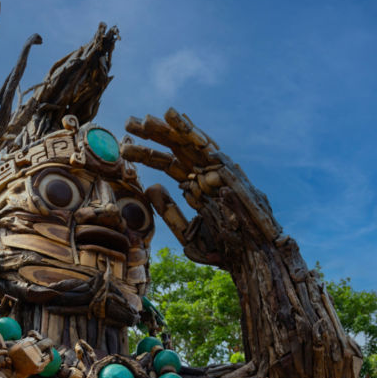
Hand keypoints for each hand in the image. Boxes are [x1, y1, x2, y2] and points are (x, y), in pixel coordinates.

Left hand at [121, 109, 283, 268]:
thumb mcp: (188, 233)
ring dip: (169, 128)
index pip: (167, 164)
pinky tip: (174, 118)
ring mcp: (217, 172)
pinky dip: (191, 132)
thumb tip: (150, 186)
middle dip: (153, 136)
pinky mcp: (228, 173)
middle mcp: (206, 175)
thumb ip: (170, 211)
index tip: (124, 151)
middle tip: (128, 123)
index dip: (147, 155)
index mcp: (196, 188)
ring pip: (189, 144)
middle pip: (175, 149)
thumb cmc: (224, 250)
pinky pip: (208, 148)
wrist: (252, 259)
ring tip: (145, 118)